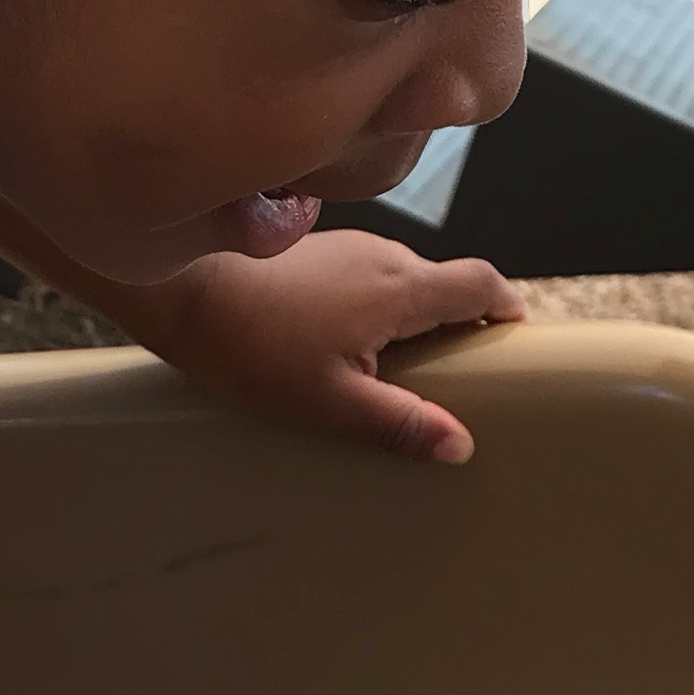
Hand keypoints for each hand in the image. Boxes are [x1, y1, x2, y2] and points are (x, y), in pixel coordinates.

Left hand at [132, 230, 523, 464]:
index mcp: (400, 287)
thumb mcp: (329, 401)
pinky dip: (376, 308)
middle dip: (460, 325)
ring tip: (393, 371)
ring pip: (405, 280)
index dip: (506, 311)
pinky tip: (344, 347)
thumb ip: (399, 422)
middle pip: (446, 284)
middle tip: (452, 378)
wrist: (183, 293)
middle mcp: (383, 255)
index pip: (483, 284)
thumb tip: (460, 446)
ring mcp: (349, 248)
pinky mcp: (318, 251)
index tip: (510, 344)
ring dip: (413, 318)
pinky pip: (368, 278)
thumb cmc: (252, 347)